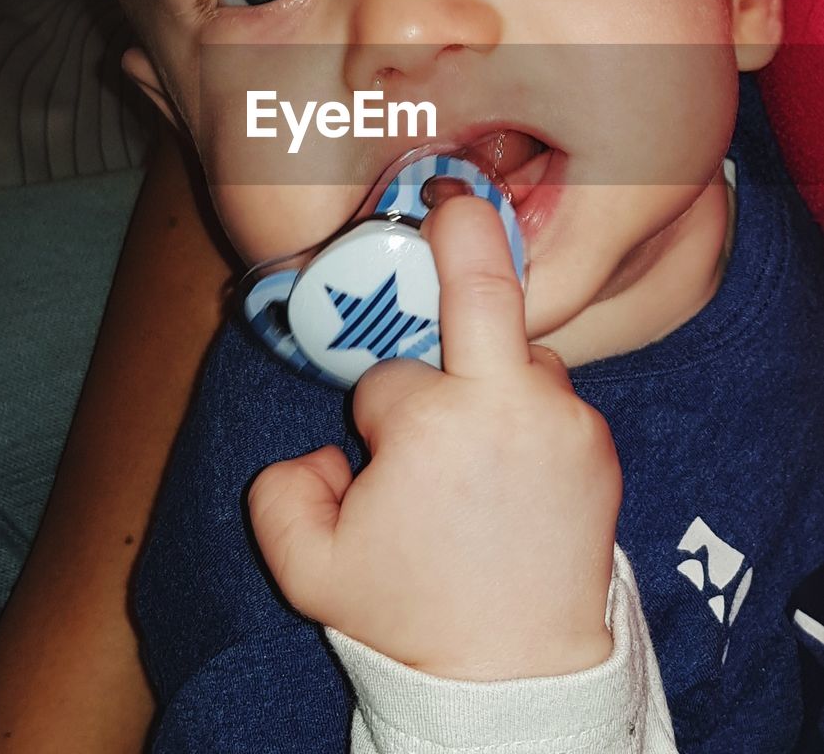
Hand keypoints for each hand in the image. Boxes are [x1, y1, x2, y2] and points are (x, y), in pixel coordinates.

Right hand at [248, 195, 620, 680]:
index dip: (372, 412)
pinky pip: (550, 396)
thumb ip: (279, 490)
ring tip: (480, 444)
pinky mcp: (601, 444)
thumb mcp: (306, 569)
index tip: (376, 456)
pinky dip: (526, 409)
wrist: (516, 680)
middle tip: (453, 199)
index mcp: (434, 426)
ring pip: (514, 354)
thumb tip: (322, 450)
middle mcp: (510, 406)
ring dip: (488, 374)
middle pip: (484, 288)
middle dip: (463, 231)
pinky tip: (513, 464)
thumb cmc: (412, 620)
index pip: (385, 376)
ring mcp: (567, 420)